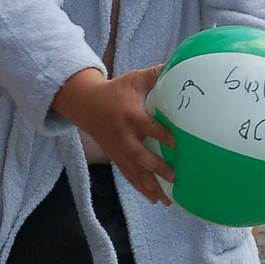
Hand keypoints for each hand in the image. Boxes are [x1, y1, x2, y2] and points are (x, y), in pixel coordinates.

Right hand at [53, 65, 175, 204]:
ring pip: (135, 171)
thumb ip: (156, 74)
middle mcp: (124, 136)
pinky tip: (154, 199)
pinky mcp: (116, 157)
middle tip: (175, 177)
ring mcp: (118, 149)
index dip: (161, 135)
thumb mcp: (134, 79)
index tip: (177, 143)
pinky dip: (141, 188)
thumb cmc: (115, 90)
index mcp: (130, 115)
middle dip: (157, 168)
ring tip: (166, 199)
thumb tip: (179, 64)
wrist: (85, 104)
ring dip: (150, 186)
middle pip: (140, 156)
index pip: (148, 127)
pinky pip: (129, 175)